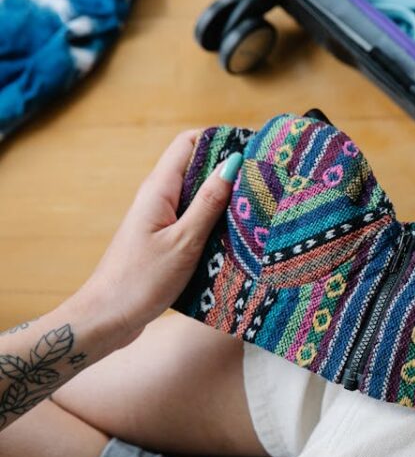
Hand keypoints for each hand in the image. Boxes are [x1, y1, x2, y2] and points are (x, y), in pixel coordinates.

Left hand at [75, 130, 240, 347]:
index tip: (254, 146)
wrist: (107, 318)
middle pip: (198, 167)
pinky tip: (239, 234)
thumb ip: (209, 202)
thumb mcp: (184, 241)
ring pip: (200, 195)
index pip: (189, 143)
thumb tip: (233, 162)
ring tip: (259, 205)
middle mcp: (159, 198)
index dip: (220, 138)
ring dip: (226, 198)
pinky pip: (196, 219)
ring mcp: (161, 219)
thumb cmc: (141, 280)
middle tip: (266, 178)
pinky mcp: (166, 240)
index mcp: (159, 190)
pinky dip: (217, 221)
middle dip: (230, 168)